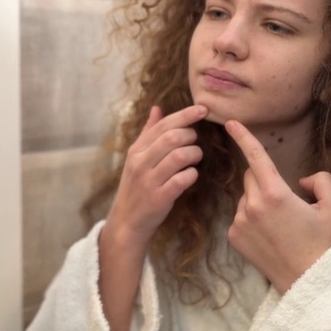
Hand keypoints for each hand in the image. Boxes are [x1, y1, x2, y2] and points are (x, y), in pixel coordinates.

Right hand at [104, 104, 208, 248]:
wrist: (126, 221)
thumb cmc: (136, 186)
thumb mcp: (136, 158)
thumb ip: (148, 133)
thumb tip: (157, 108)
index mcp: (136, 150)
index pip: (163, 125)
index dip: (185, 115)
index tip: (203, 109)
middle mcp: (141, 163)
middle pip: (172, 138)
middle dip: (191, 136)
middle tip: (194, 142)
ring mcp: (149, 180)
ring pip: (180, 156)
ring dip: (194, 154)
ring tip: (194, 158)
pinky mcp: (159, 198)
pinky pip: (182, 179)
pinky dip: (192, 175)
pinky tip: (190, 176)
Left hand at [225, 120, 330, 293]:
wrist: (308, 280)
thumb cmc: (324, 242)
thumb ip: (321, 180)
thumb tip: (301, 179)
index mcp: (276, 194)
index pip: (256, 157)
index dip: (243, 137)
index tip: (230, 123)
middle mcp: (253, 205)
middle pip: (251, 176)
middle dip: (266, 180)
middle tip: (287, 201)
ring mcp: (240, 222)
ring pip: (246, 196)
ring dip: (259, 201)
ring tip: (280, 224)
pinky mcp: (234, 236)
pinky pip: (240, 215)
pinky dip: (252, 218)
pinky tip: (269, 234)